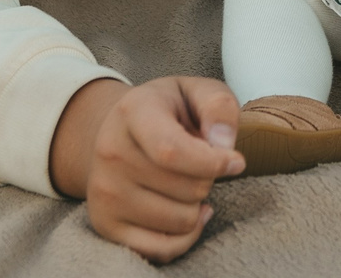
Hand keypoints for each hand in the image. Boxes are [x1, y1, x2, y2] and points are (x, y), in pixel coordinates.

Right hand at [52, 76, 244, 262]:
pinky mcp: (105, 224)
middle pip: (187, 188)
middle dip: (208, 178)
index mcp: (133, 112)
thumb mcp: (195, 90)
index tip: (236, 162)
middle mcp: (110, 153)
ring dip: (197, 204)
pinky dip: (186, 236)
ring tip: (185, 181)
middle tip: (197, 162)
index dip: (213, 163)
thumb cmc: (166, 111)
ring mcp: (104, 192)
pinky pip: (162, 249)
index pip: (172, 151)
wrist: (118, 130)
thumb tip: (224, 145)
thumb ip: (218, 106)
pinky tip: (188, 212)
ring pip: (181, 220)